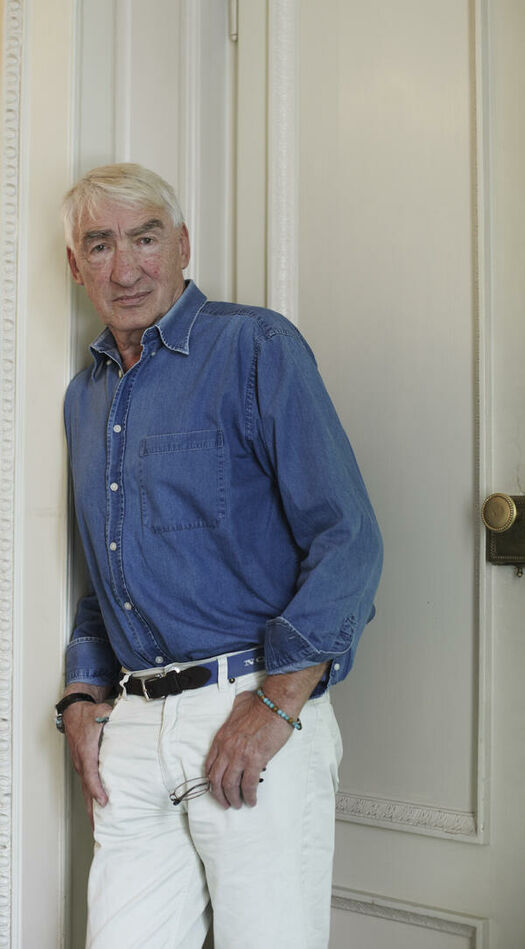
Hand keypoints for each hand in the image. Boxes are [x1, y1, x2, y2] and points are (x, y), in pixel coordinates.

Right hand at [63, 699, 112, 827]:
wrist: (74, 712)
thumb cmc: (89, 714)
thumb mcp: (103, 713)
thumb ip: (115, 719)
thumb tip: (130, 722)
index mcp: (87, 751)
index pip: (91, 774)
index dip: (97, 789)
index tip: (104, 802)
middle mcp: (82, 762)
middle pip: (87, 789)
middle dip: (92, 809)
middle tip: (99, 828)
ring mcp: (81, 765)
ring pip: (86, 790)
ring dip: (91, 808)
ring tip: (98, 826)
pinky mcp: (83, 765)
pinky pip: (87, 784)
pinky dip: (91, 798)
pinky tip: (97, 809)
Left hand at [205, 690, 291, 809]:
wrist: (274, 704)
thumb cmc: (259, 703)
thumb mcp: (237, 707)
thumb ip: (234, 715)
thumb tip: (238, 713)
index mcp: (221, 738)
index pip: (209, 764)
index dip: (211, 780)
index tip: (215, 787)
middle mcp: (226, 749)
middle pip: (216, 779)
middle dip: (219, 795)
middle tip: (225, 802)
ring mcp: (239, 756)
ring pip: (229, 785)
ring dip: (233, 798)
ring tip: (239, 804)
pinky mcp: (255, 760)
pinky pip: (248, 784)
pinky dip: (249, 795)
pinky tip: (252, 800)